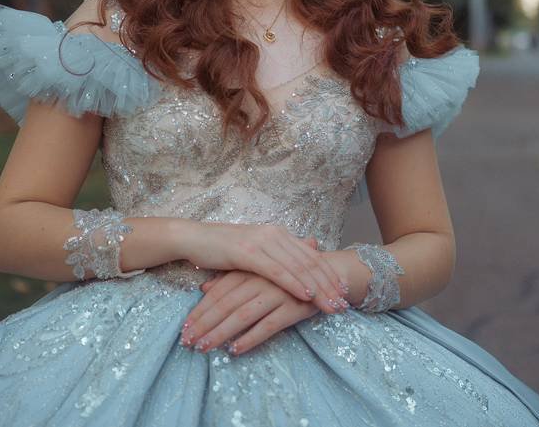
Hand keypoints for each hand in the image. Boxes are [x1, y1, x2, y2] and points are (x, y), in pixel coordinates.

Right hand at [180, 224, 349, 314]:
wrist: (194, 238)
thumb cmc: (223, 248)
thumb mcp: (257, 249)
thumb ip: (280, 252)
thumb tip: (309, 249)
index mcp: (278, 233)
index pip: (310, 256)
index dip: (329, 274)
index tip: (343, 291)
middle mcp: (274, 234)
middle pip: (309, 262)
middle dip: (329, 284)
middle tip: (344, 303)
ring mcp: (262, 242)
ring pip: (298, 267)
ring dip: (318, 288)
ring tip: (331, 304)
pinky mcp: (248, 252)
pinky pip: (276, 271)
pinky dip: (294, 283)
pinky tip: (306, 295)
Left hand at [180, 265, 329, 355]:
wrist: (328, 271)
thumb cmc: (286, 274)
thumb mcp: (256, 272)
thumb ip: (230, 279)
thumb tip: (204, 289)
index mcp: (249, 270)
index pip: (218, 293)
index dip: (200, 311)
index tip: (184, 330)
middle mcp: (260, 280)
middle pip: (225, 305)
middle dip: (204, 325)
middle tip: (187, 342)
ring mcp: (276, 293)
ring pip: (242, 315)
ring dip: (221, 333)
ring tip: (204, 347)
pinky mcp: (292, 307)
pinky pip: (267, 325)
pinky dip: (250, 338)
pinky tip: (235, 349)